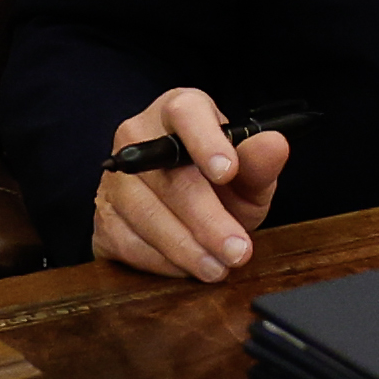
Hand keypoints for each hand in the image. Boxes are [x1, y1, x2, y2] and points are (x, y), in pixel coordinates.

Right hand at [92, 87, 289, 281]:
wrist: (187, 208)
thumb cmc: (221, 182)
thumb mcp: (249, 174)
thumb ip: (260, 163)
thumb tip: (275, 145)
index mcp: (179, 111)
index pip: (186, 113)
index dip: (206, 141)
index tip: (228, 172)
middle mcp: (138, 136)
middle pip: (169, 178)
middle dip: (207, 220)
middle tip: (237, 249)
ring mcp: (115, 177)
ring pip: (146, 215)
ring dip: (186, 248)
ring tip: (219, 267)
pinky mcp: (103, 215)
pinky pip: (128, 242)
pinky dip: (162, 261)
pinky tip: (189, 267)